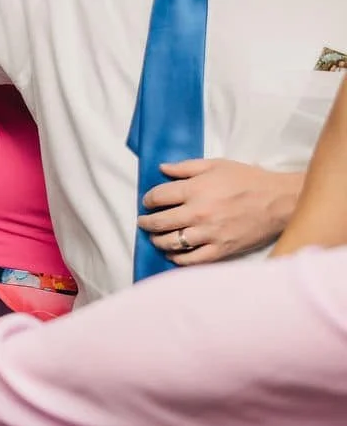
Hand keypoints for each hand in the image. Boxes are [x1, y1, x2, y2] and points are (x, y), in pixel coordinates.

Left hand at [140, 158, 300, 265]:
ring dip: (158, 241)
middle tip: (144, 222)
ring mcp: (210, 233)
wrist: (281, 201)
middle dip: (146, 222)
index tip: (148, 202)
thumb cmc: (249, 180)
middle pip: (159, 222)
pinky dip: (178, 258)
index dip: (148, 200)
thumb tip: (161, 168)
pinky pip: (192, 260)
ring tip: (156, 238)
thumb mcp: (217, 165)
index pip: (158, 197)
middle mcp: (199, 213)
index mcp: (196, 189)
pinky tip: (173, 254)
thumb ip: (186, 167)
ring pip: (171, 242)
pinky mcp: (221, 249)